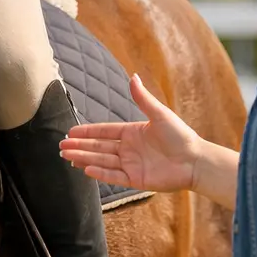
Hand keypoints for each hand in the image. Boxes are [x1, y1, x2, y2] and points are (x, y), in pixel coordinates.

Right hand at [59, 74, 208, 193]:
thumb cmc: (180, 135)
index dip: (87, 132)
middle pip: (99, 148)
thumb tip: (133, 76)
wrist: (195, 160)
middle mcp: (129, 149)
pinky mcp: (136, 180)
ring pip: (102, 161)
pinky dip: (100, 173)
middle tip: (61, 147)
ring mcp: (131, 165)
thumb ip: (143, 98)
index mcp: (132, 132)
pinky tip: (86, 169)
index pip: (104, 132)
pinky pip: (114, 176)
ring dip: (85, 159)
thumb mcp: (159, 114)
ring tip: (67, 157)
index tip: (70, 132)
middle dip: (80, 147)